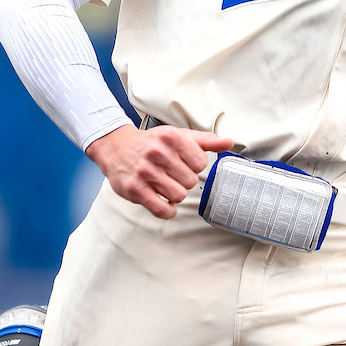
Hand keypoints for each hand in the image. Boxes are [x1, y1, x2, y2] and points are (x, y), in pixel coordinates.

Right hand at [86, 124, 233, 218]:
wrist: (116, 147)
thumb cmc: (151, 142)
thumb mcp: (177, 135)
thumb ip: (205, 140)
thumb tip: (229, 142)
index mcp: (172, 138)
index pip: (201, 163)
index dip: (194, 166)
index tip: (184, 164)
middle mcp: (158, 153)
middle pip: (190, 181)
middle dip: (183, 181)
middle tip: (172, 175)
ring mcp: (145, 172)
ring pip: (178, 195)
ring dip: (174, 194)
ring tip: (165, 186)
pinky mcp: (135, 189)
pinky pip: (161, 209)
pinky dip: (167, 210)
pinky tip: (163, 202)